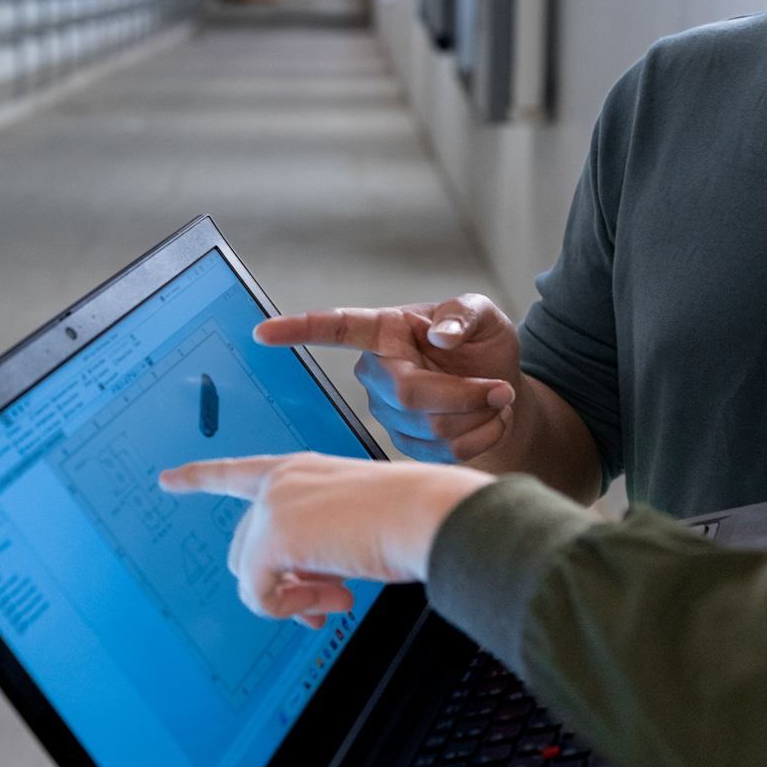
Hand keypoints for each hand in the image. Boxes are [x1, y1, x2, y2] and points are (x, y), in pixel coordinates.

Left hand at [159, 452, 493, 626]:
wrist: (426, 514)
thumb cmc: (408, 517)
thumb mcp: (350, 527)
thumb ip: (314, 549)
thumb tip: (297, 591)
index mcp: (299, 470)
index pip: (236, 472)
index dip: (199, 477)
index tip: (168, 479)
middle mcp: (279, 481)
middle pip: (245, 546)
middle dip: (281, 582)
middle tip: (326, 601)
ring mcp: (272, 505)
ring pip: (249, 573)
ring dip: (292, 599)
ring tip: (336, 599)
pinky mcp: (273, 536)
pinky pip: (259, 594)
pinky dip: (291, 609)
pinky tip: (334, 600)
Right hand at [254, 295, 520, 462]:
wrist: (503, 394)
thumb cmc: (485, 347)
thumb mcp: (484, 315)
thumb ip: (464, 315)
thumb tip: (440, 336)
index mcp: (386, 330)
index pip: (337, 327)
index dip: (300, 329)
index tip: (263, 333)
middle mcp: (377, 372)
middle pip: (408, 393)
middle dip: (463, 394)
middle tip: (500, 388)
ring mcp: (388, 412)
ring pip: (429, 426)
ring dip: (477, 417)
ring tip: (496, 401)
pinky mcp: (405, 445)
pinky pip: (442, 451)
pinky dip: (480, 438)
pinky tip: (486, 422)